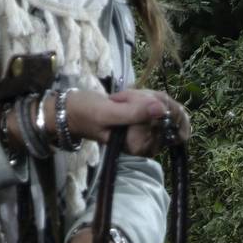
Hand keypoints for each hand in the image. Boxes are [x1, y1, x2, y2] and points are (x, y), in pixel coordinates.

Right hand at [57, 85, 188, 157]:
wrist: (74, 112)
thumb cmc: (86, 114)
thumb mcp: (107, 112)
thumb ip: (133, 112)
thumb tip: (162, 108)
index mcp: (140, 147)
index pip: (166, 116)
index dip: (149, 100)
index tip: (125, 100)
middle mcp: (148, 144)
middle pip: (168, 110)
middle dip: (144, 97)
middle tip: (121, 100)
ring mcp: (150, 135)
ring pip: (164, 104)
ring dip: (142, 95)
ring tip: (121, 100)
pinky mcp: (148, 126)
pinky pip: (159, 104)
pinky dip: (144, 96)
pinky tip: (128, 99)